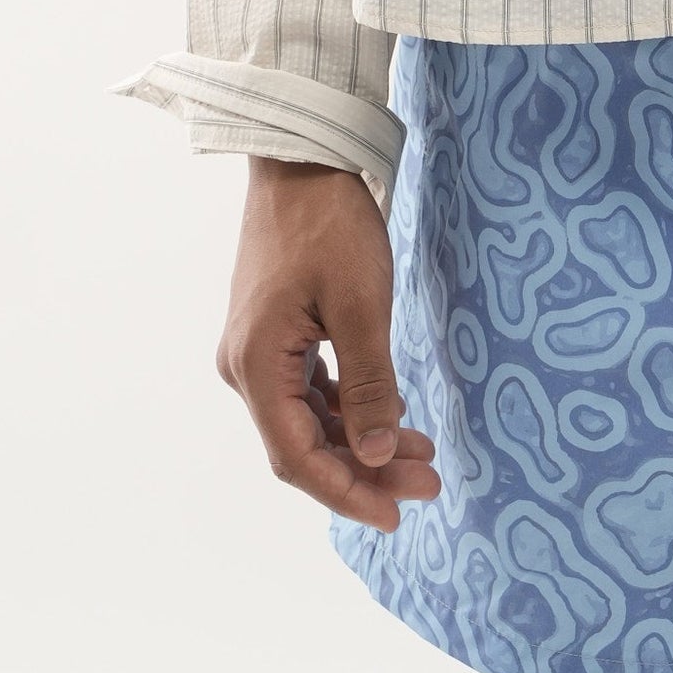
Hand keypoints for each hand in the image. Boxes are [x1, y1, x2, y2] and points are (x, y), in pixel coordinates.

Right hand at [215, 157, 441, 534]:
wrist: (303, 157)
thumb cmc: (330, 223)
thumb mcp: (361, 305)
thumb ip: (369, 386)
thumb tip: (378, 455)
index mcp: (255, 366)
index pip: (298, 458)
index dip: (347, 492)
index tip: (395, 515)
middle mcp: (245, 367)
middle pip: (303, 444)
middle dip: (365, 469)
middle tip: (428, 482)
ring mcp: (257, 349)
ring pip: (308, 419)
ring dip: (360, 440)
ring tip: (421, 453)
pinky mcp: (274, 332)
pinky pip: (308, 389)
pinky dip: (348, 408)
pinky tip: (389, 415)